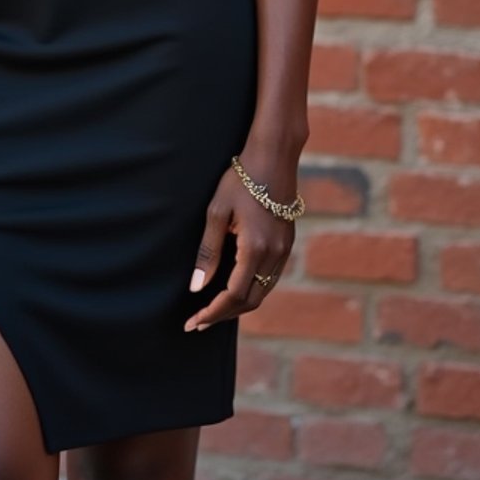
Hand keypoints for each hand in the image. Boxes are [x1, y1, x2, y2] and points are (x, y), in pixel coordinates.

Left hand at [183, 148, 297, 331]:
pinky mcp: (287, 243)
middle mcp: (274, 255)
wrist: (274, 157)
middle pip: (250, 301)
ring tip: (213, 310)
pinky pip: (269, 278)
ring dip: (238, 305)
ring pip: (262, 292)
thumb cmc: (240, 180)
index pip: (233, 295)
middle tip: (198, 322)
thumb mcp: (217, 212)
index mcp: (255, 249)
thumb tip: (197, 287)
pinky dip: (251, 289)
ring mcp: (284, 250)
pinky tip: (235, 287)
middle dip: (223, 314)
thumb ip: (208, 252)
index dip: (212, 312)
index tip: (193, 322)